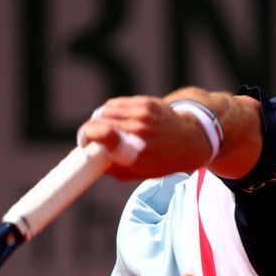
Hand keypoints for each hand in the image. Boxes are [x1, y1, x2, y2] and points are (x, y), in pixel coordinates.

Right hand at [78, 96, 212, 180]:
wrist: (191, 140)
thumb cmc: (161, 161)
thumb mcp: (136, 173)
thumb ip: (111, 167)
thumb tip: (87, 158)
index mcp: (136, 152)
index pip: (105, 134)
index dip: (87, 135)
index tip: (84, 142)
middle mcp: (139, 130)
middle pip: (99, 121)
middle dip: (89, 131)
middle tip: (89, 140)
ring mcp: (143, 113)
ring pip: (105, 110)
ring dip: (98, 120)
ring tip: (104, 130)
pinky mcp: (145, 102)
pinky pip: (116, 104)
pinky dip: (110, 112)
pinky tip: (116, 120)